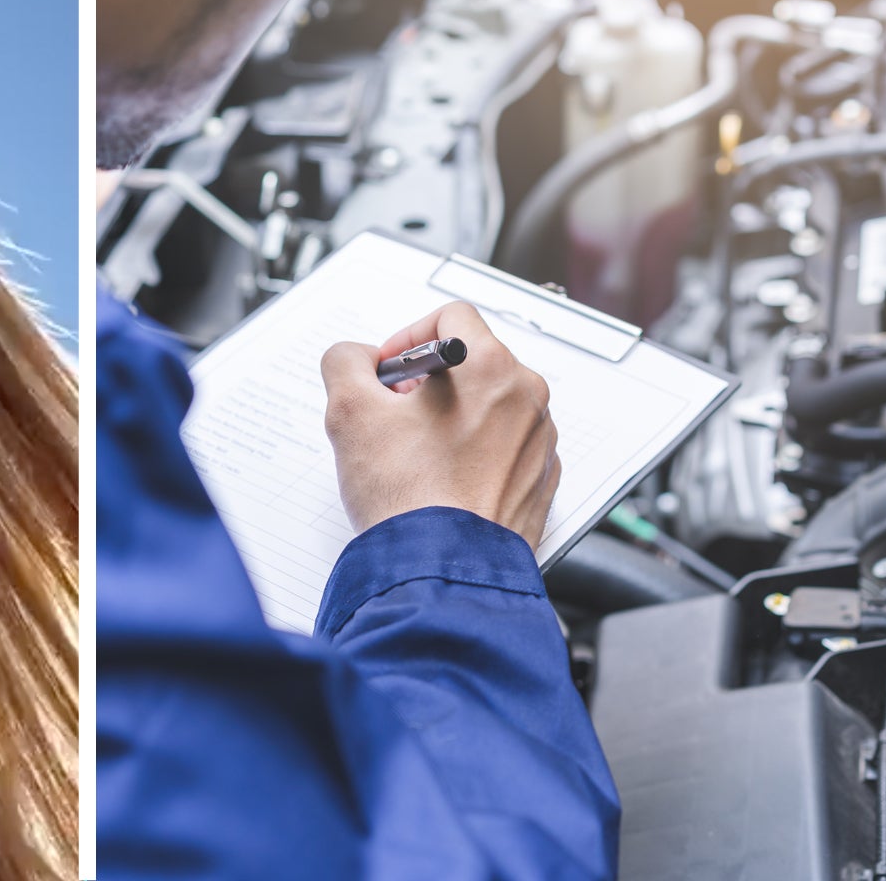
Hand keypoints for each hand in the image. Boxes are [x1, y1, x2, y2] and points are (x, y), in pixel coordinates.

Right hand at [319, 301, 560, 546]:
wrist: (442, 570)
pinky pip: (505, 446)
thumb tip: (354, 358)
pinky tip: (442, 480)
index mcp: (490, 366)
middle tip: (393, 415)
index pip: (450, 315)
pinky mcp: (540, 479)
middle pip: (471, 361)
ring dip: (451, 417)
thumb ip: (345, 362)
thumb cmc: (409, 497)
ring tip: (416, 455)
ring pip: (489, 405)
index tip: (388, 371)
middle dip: (427, 382)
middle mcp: (526, 397)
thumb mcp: (349, 412)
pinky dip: (475, 453)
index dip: (407, 337)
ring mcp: (539, 440)